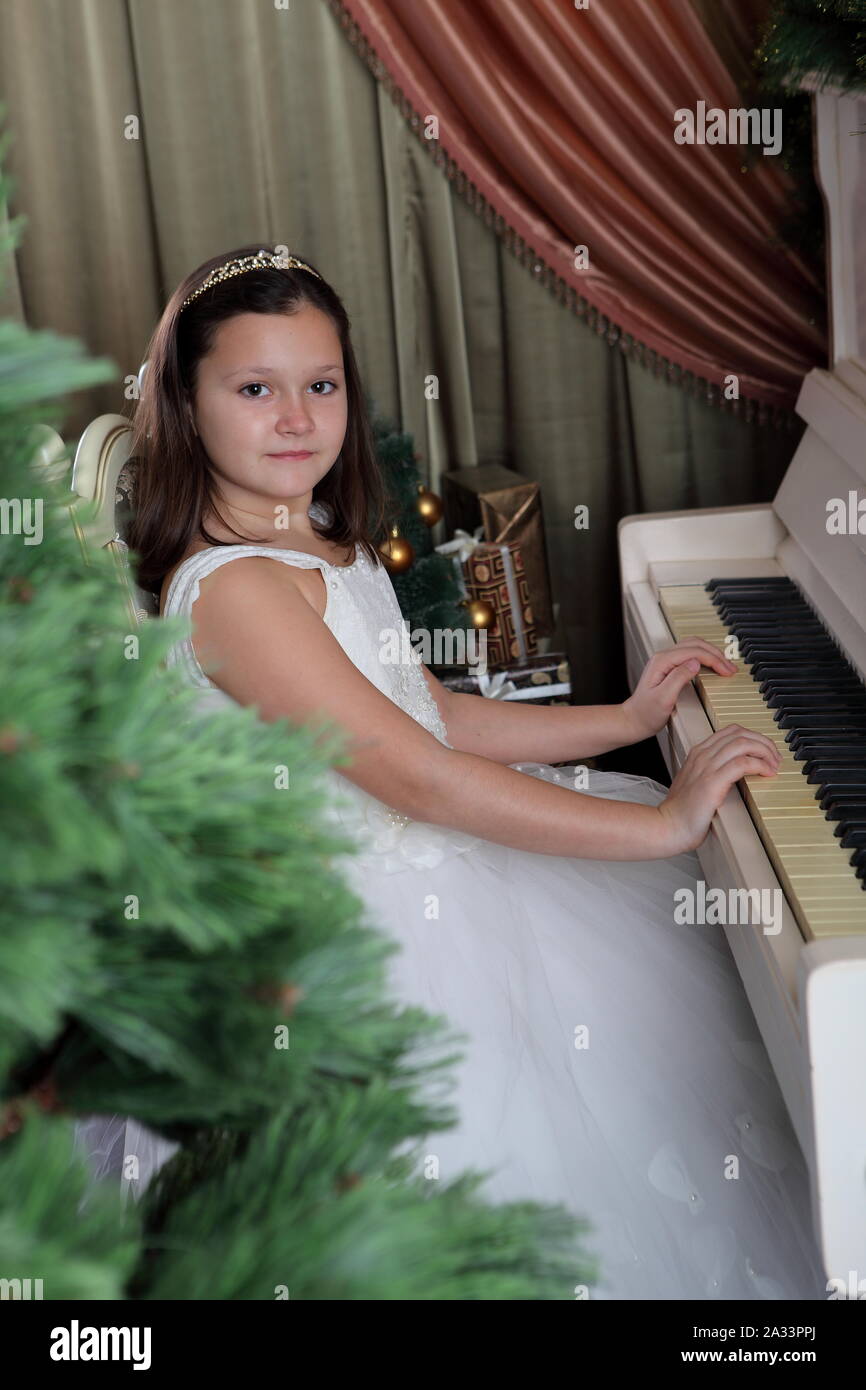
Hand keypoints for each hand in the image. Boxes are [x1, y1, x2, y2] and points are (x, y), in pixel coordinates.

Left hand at [621, 639, 736, 742]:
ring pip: (694, 646)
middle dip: (716, 654)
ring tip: (725, 665)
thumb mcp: (663, 698)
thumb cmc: (646, 713)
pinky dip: (705, 657)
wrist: (634, 720)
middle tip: (730, 668)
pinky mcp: (669, 667)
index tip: (726, 671)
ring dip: (712, 653)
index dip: (714, 659)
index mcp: (662, 661)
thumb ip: (679, 678)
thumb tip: (695, 663)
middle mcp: (663, 657)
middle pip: (695, 644)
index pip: (694, 652)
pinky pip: (690, 654)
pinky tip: (712, 665)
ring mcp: (666, 661)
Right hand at [657, 724, 780, 853]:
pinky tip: (766, 773)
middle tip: (774, 758)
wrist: (669, 825)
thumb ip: (712, 771)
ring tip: (773, 765)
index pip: (731, 731)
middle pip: (740, 733)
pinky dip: (760, 765)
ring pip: (743, 743)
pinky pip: (742, 763)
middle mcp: (703, 755)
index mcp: (698, 753)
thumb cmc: (683, 810)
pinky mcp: (713, 782)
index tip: (765, 752)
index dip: (754, 737)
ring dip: (765, 752)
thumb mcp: (696, 782)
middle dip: (763, 742)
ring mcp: (707, 767)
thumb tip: (736, 770)